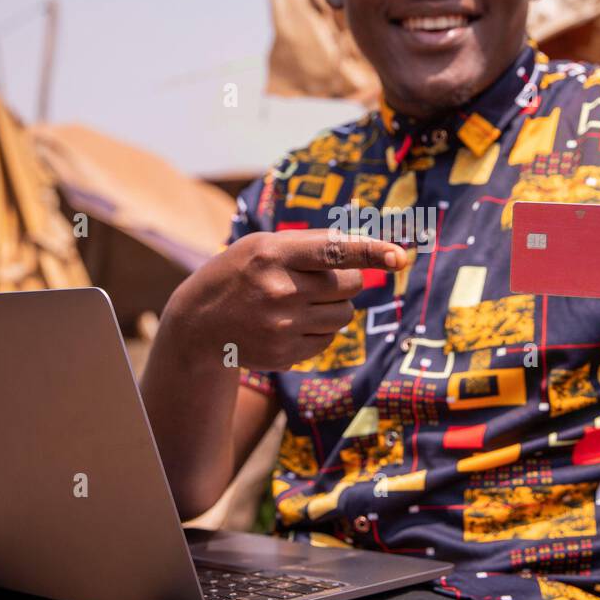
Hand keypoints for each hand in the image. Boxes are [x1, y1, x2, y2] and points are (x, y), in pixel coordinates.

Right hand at [165, 228, 407, 371]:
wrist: (199, 323)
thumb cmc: (243, 272)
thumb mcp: (265, 245)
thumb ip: (315, 244)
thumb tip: (376, 252)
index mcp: (274, 254)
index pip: (333, 250)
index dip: (370, 251)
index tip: (400, 256)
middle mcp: (279, 291)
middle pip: (350, 284)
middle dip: (345, 279)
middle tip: (318, 279)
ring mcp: (281, 326)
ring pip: (344, 315)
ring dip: (333, 307)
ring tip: (298, 302)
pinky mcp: (284, 354)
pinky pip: (328, 340)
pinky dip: (318, 331)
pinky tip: (290, 324)